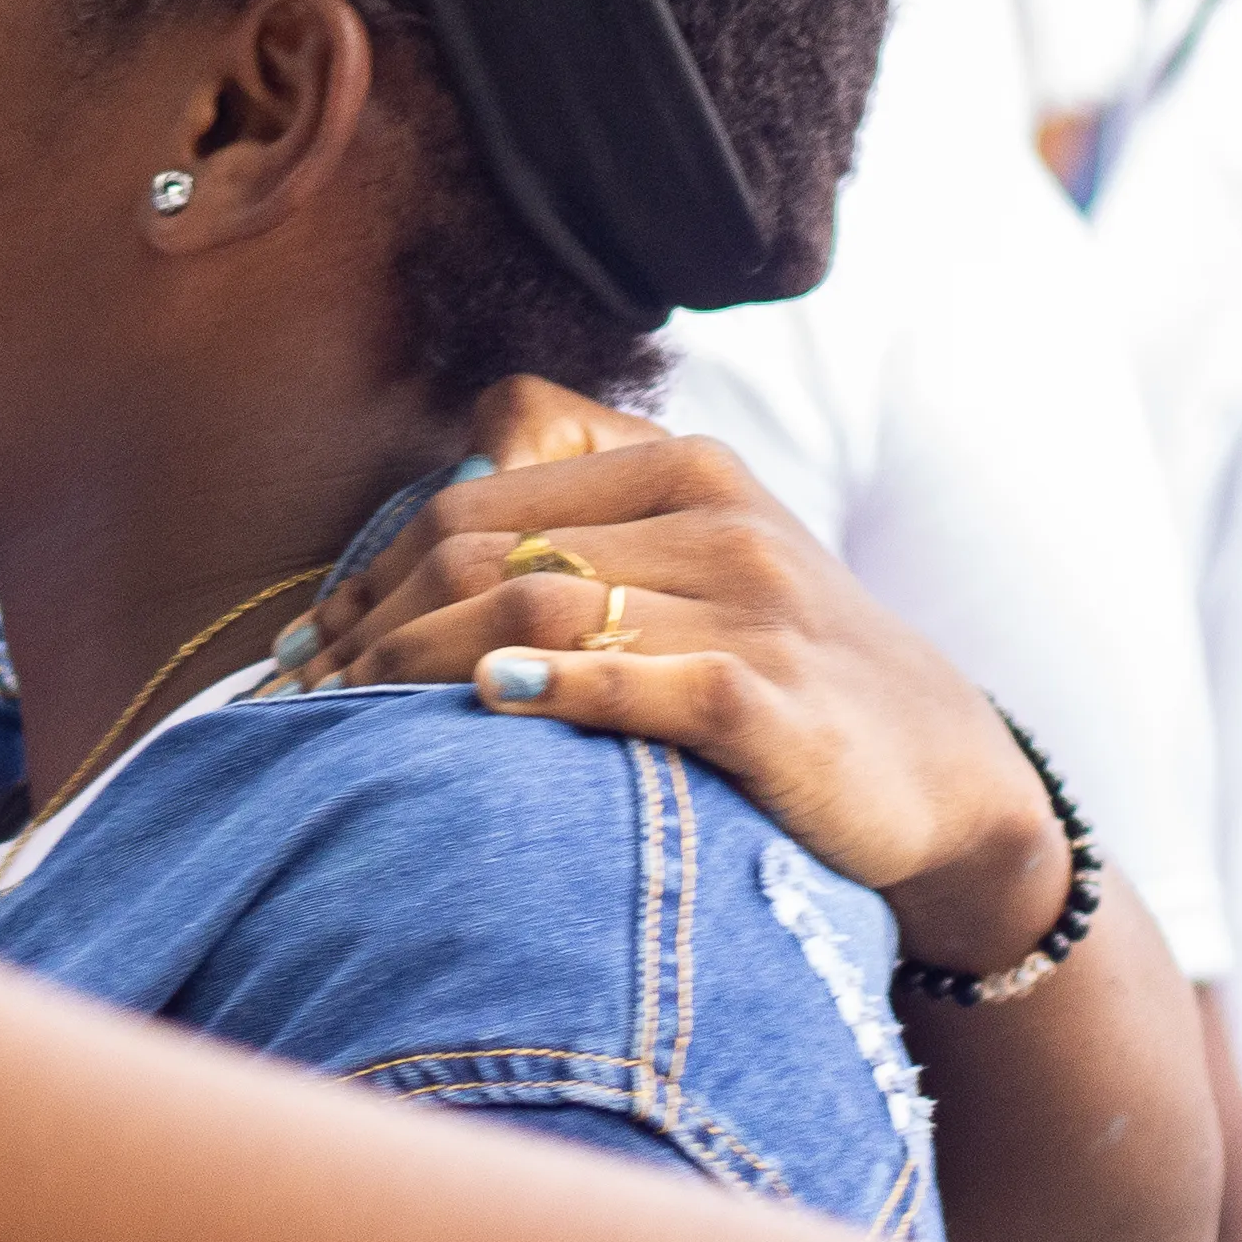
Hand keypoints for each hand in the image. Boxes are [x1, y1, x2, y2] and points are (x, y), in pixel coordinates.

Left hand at [285, 381, 1076, 980]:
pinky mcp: (771, 702)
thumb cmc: (791, 667)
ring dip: (417, 661)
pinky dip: (560, 685)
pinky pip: (645, 680)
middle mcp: (715, 517)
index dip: (369, 562)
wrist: (949, 776)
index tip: (305, 640)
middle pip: (486, 545)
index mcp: (683, 466)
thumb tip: (438, 501)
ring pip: (541, 604)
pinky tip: (491, 700)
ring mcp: (750, 606)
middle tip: (292, 697)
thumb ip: (592, 510)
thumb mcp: (705, 556)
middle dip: (369, 620)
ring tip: (342, 716)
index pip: (475, 490)